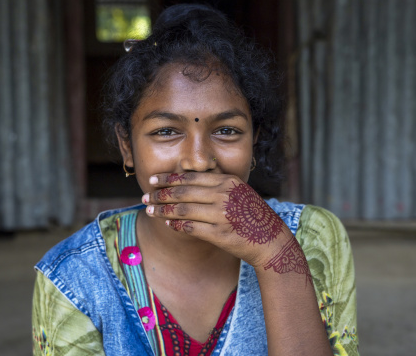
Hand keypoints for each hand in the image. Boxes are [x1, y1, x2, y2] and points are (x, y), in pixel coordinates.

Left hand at [142, 172, 290, 267]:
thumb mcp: (238, 190)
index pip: (191, 177)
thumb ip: (216, 184)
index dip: (169, 178)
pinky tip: (168, 224)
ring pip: (183, 210)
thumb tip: (186, 180)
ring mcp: (221, 215)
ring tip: (150, 211)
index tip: (154, 180)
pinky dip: (177, 225)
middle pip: (183, 192)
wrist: (269, 238)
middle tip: (146, 197)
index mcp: (227, 181)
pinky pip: (191, 228)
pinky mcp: (219, 234)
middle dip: (160, 194)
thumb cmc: (251, 213)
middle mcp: (224, 195)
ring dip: (163, 211)